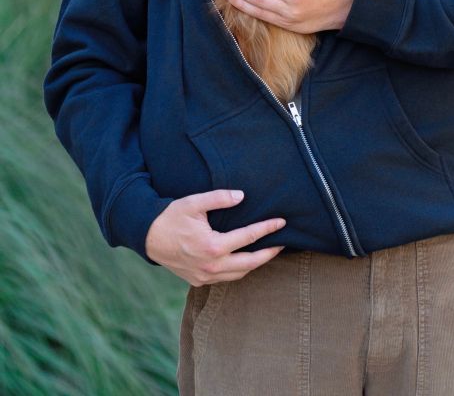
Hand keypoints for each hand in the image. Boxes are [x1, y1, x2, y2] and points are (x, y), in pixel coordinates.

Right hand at [144, 189, 284, 285]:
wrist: (147, 237)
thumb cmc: (172, 217)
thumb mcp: (194, 203)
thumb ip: (220, 198)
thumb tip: (242, 196)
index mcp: (212, 246)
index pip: (248, 238)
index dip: (267, 229)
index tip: (281, 222)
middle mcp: (210, 266)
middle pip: (249, 263)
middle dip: (269, 254)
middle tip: (283, 244)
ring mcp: (204, 276)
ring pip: (238, 274)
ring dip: (255, 264)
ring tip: (268, 252)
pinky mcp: (197, 281)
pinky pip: (225, 279)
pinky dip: (239, 271)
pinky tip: (245, 261)